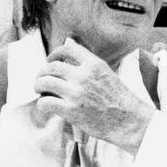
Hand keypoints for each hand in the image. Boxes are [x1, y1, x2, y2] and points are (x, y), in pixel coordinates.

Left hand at [34, 38, 153, 154]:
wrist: (128, 121)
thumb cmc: (118, 98)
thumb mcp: (106, 72)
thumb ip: (87, 61)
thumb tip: (69, 44)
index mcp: (93, 64)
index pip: (67, 49)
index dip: (54, 53)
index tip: (50, 60)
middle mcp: (83, 75)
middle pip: (51, 67)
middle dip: (42, 73)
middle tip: (41, 79)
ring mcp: (76, 93)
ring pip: (45, 82)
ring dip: (39, 86)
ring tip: (40, 91)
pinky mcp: (71, 110)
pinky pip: (46, 102)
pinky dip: (42, 103)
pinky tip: (46, 106)